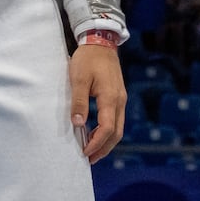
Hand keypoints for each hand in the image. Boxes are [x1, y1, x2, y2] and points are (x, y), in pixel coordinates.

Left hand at [69, 43, 125, 164]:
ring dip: (106, 142)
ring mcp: (121, 99)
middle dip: (104, 148)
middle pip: (117, 133)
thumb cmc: (88, 59)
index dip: (96, 143)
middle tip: (90, 159)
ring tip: (92, 150)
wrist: (101, 41)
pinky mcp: (118, 97)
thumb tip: (78, 124)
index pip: (107, 129)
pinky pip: (116, 120)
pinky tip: (95, 133)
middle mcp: (120, 101)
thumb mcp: (78, 78)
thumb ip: (78, 102)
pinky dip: (107, 131)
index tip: (84, 152)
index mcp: (110, 98)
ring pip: (118, 128)